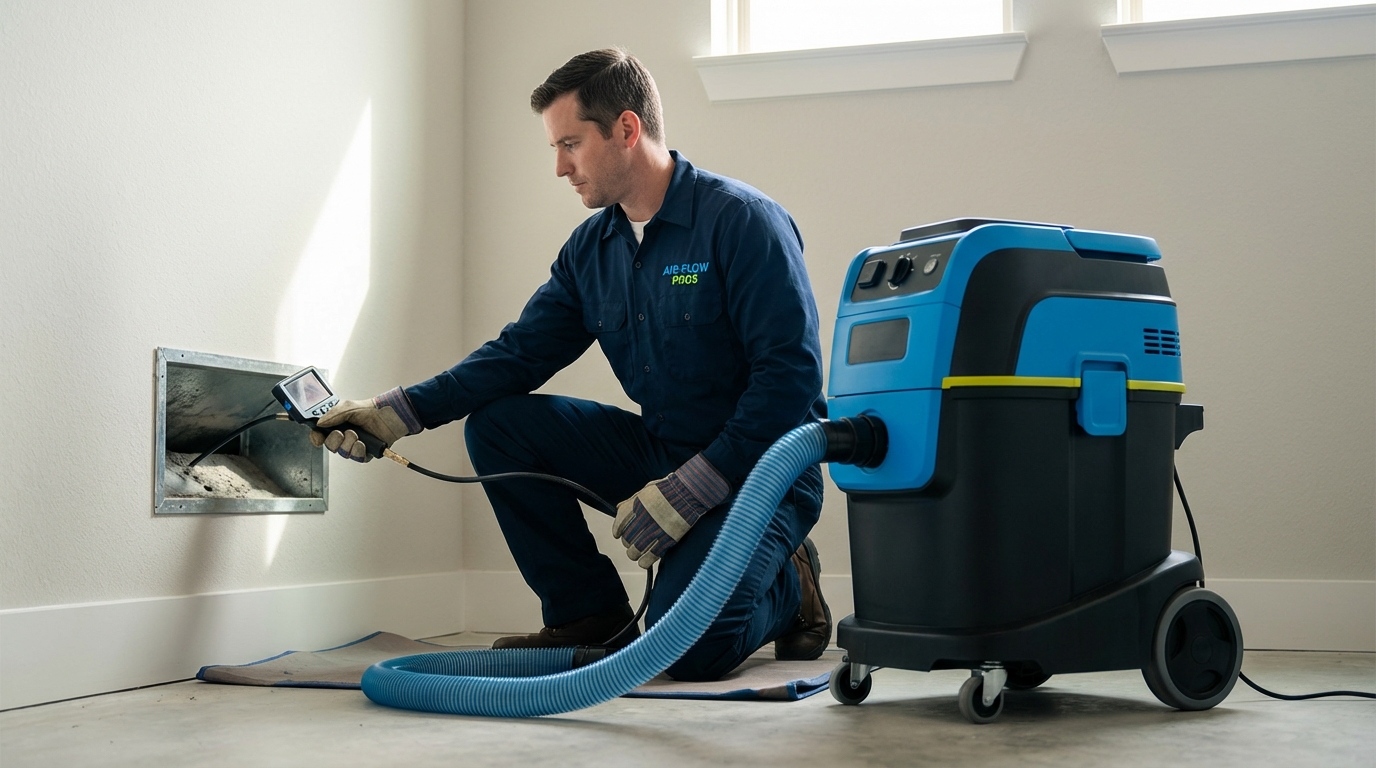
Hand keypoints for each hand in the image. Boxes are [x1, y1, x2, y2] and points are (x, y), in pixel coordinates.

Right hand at [310, 387, 422, 461]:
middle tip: (342, 432)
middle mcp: (344, 436)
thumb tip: (319, 423)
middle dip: (335, 440)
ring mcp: (355, 446)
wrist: (388, 415)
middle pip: (330, 446)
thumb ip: (332, 415)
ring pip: (343, 453)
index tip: (318, 438)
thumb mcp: (347, 407)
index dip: (317, 438)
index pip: (321, 435)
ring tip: (356, 434)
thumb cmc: (370, 409)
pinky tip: (362, 443)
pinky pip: (357, 458)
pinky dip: (358, 450)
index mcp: (337, 425)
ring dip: (349, 444)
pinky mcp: (366, 453)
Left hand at [612, 453, 728, 567]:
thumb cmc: (670, 489)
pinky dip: (645, 561)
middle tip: (630, 543)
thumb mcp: (648, 489)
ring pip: (636, 550)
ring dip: (633, 554)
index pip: (620, 522)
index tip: (617, 534)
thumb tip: (618, 508)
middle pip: (627, 537)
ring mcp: (657, 529)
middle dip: (627, 542)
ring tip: (635, 554)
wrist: (691, 492)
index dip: (617, 530)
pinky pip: (651, 556)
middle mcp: (645, 517)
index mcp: (638, 504)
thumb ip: (632, 500)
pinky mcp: (668, 539)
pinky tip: (644, 562)